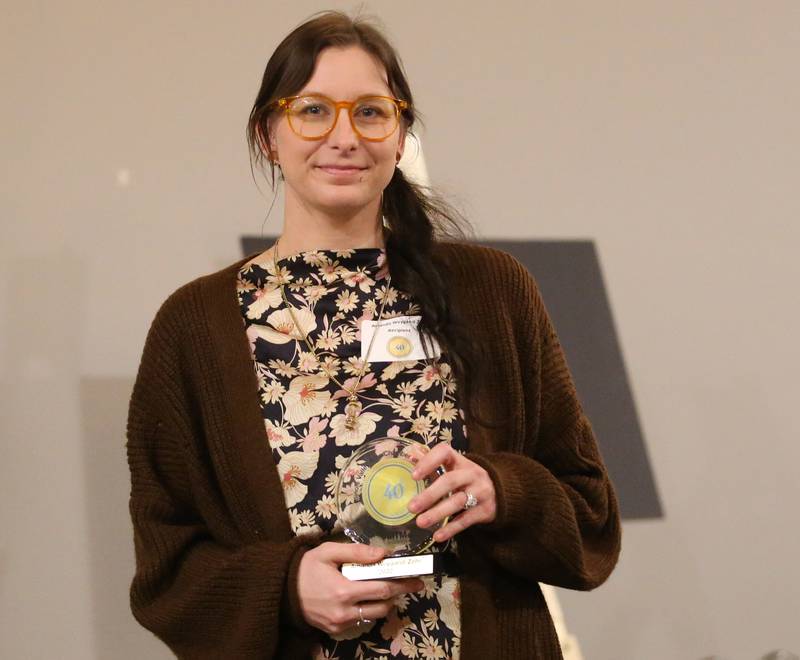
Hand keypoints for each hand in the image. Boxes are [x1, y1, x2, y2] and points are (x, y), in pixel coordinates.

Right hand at [296, 542, 423, 634]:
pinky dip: (368, 609)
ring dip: (385, 602)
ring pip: (374, 615)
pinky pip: (360, 620)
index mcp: (343, 590)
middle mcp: (344, 611)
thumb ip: (357, 552)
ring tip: (387, 588)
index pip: (382, 589)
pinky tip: (366, 596)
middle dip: (399, 593)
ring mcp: (340, 624)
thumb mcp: (328, 552)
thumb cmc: (306, 567)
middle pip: (382, 605)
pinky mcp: (335, 630)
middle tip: (412, 583)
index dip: (401, 583)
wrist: (281, 591)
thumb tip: (383, 553)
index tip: (416, 578)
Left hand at [408, 443, 496, 542]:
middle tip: (412, 507)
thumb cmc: (467, 478)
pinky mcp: (484, 511)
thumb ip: (433, 463)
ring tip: (420, 522)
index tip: (414, 476)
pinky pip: (465, 520)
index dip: (428, 461)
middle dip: (430, 495)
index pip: (444, 452)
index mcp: (460, 461)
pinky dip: (451, 529)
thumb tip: (409, 457)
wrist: (500, 491)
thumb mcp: (454, 467)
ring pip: (457, 502)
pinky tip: (437, 536)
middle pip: (450, 481)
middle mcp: (472, 474)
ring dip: (437, 513)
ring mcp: (480, 492)